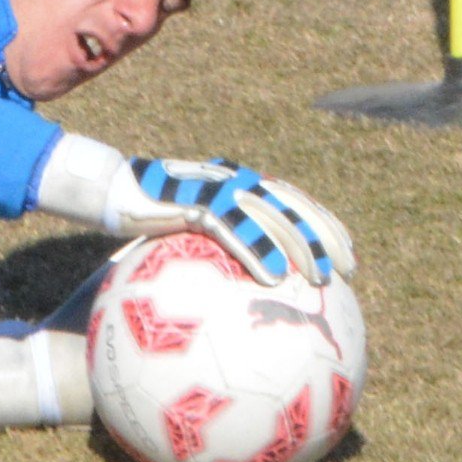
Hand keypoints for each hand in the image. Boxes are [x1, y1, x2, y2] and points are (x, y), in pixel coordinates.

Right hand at [117, 157, 354, 285]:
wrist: (111, 190)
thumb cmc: (147, 213)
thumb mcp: (188, 229)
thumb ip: (216, 243)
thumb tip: (236, 281)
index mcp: (236, 183)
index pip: (290, 198)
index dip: (321, 221)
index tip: (345, 249)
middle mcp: (233, 180)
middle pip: (291, 204)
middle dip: (324, 235)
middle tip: (349, 268)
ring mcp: (216, 188)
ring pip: (271, 216)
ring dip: (300, 247)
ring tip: (321, 278)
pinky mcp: (195, 202)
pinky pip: (234, 231)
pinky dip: (258, 253)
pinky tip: (273, 278)